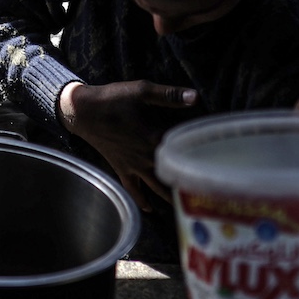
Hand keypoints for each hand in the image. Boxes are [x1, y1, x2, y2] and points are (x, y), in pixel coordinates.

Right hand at [58, 80, 198, 209]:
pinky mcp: (122, 168)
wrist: (83, 112)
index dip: (199, 151)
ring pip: (157, 186)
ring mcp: (134, 165)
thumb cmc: (113, 99)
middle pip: (173, 173)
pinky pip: (133, 189)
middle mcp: (147, 156)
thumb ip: (169, 95)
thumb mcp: (141, 90)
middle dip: (189, 181)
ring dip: (171, 195)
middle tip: (207, 189)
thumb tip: (195, 97)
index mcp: (155, 137)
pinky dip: (142, 200)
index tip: (214, 157)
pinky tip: (150, 208)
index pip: (183, 147)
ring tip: (186, 203)